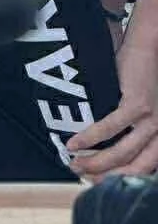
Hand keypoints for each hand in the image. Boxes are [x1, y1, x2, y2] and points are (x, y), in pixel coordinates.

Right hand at [68, 34, 157, 179]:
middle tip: (83, 177)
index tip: (98, 181)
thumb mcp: (147, 105)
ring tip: (75, 163)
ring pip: (123, 153)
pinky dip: (90, 139)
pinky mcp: (138, 104)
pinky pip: (111, 128)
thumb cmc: (145, 70)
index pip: (145, 168)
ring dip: (96, 163)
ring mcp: (152, 120)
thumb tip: (108, 141)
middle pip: (136, 168)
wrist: (151, 42)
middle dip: (106, 177)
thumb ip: (135, 125)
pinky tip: (75, 143)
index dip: (120, 179)